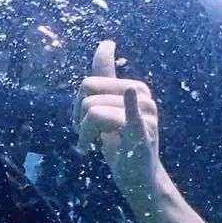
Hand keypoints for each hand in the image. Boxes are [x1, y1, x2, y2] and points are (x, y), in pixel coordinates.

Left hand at [73, 40, 160, 194]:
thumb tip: (106, 44)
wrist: (139, 179)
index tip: (82, 116)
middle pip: (87, 93)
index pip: (98, 72)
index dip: (80, 99)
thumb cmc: (122, 144)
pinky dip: (129, 105)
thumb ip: (105, 82)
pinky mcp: (142, 133)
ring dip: (84, 135)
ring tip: (94, 146)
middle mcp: (141, 94)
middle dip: (78, 118)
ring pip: (91, 112)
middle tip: (87, 136)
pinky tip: (131, 93)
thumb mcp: (110, 109)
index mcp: (134, 87)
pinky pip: (130, 115)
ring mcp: (144, 113)